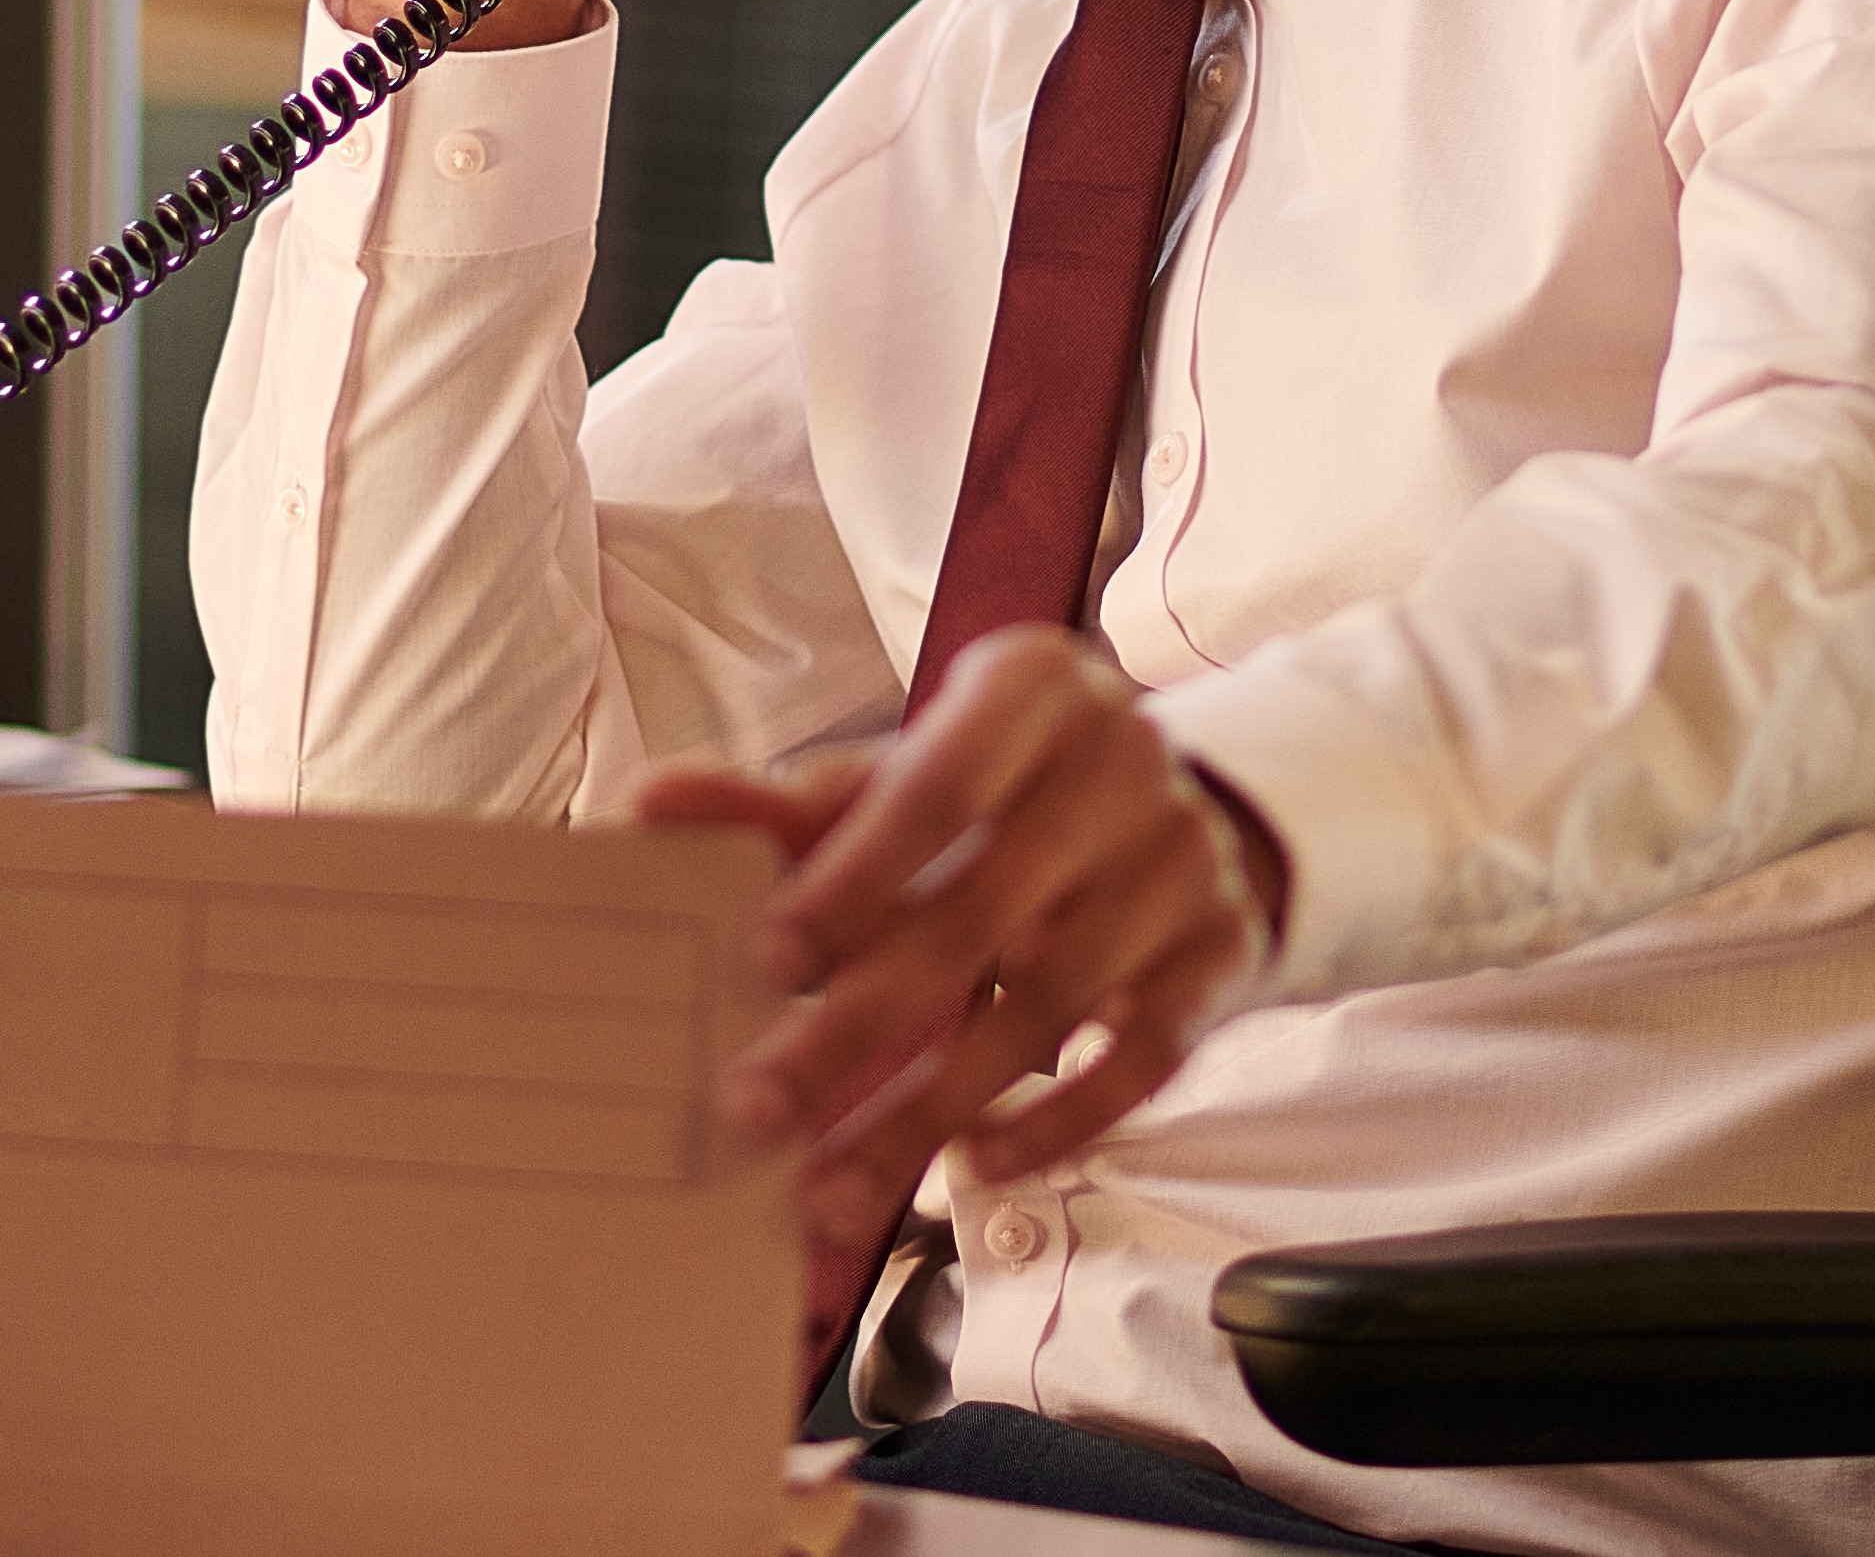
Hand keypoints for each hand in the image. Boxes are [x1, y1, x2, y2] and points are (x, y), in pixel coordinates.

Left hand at [638, 635, 1283, 1350]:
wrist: (1193, 804)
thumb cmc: (1008, 792)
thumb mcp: (908, 774)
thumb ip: (784, 804)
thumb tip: (650, 806)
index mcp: (1031, 690)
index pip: (936, 785)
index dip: (853, 878)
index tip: (768, 963)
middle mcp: (1122, 763)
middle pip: (975, 917)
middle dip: (856, 1029)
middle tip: (757, 1111)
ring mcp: (1184, 862)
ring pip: (1048, 1005)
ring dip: (931, 1109)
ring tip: (834, 1184)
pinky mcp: (1224, 952)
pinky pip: (1142, 1059)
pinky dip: (1057, 1122)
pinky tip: (977, 1166)